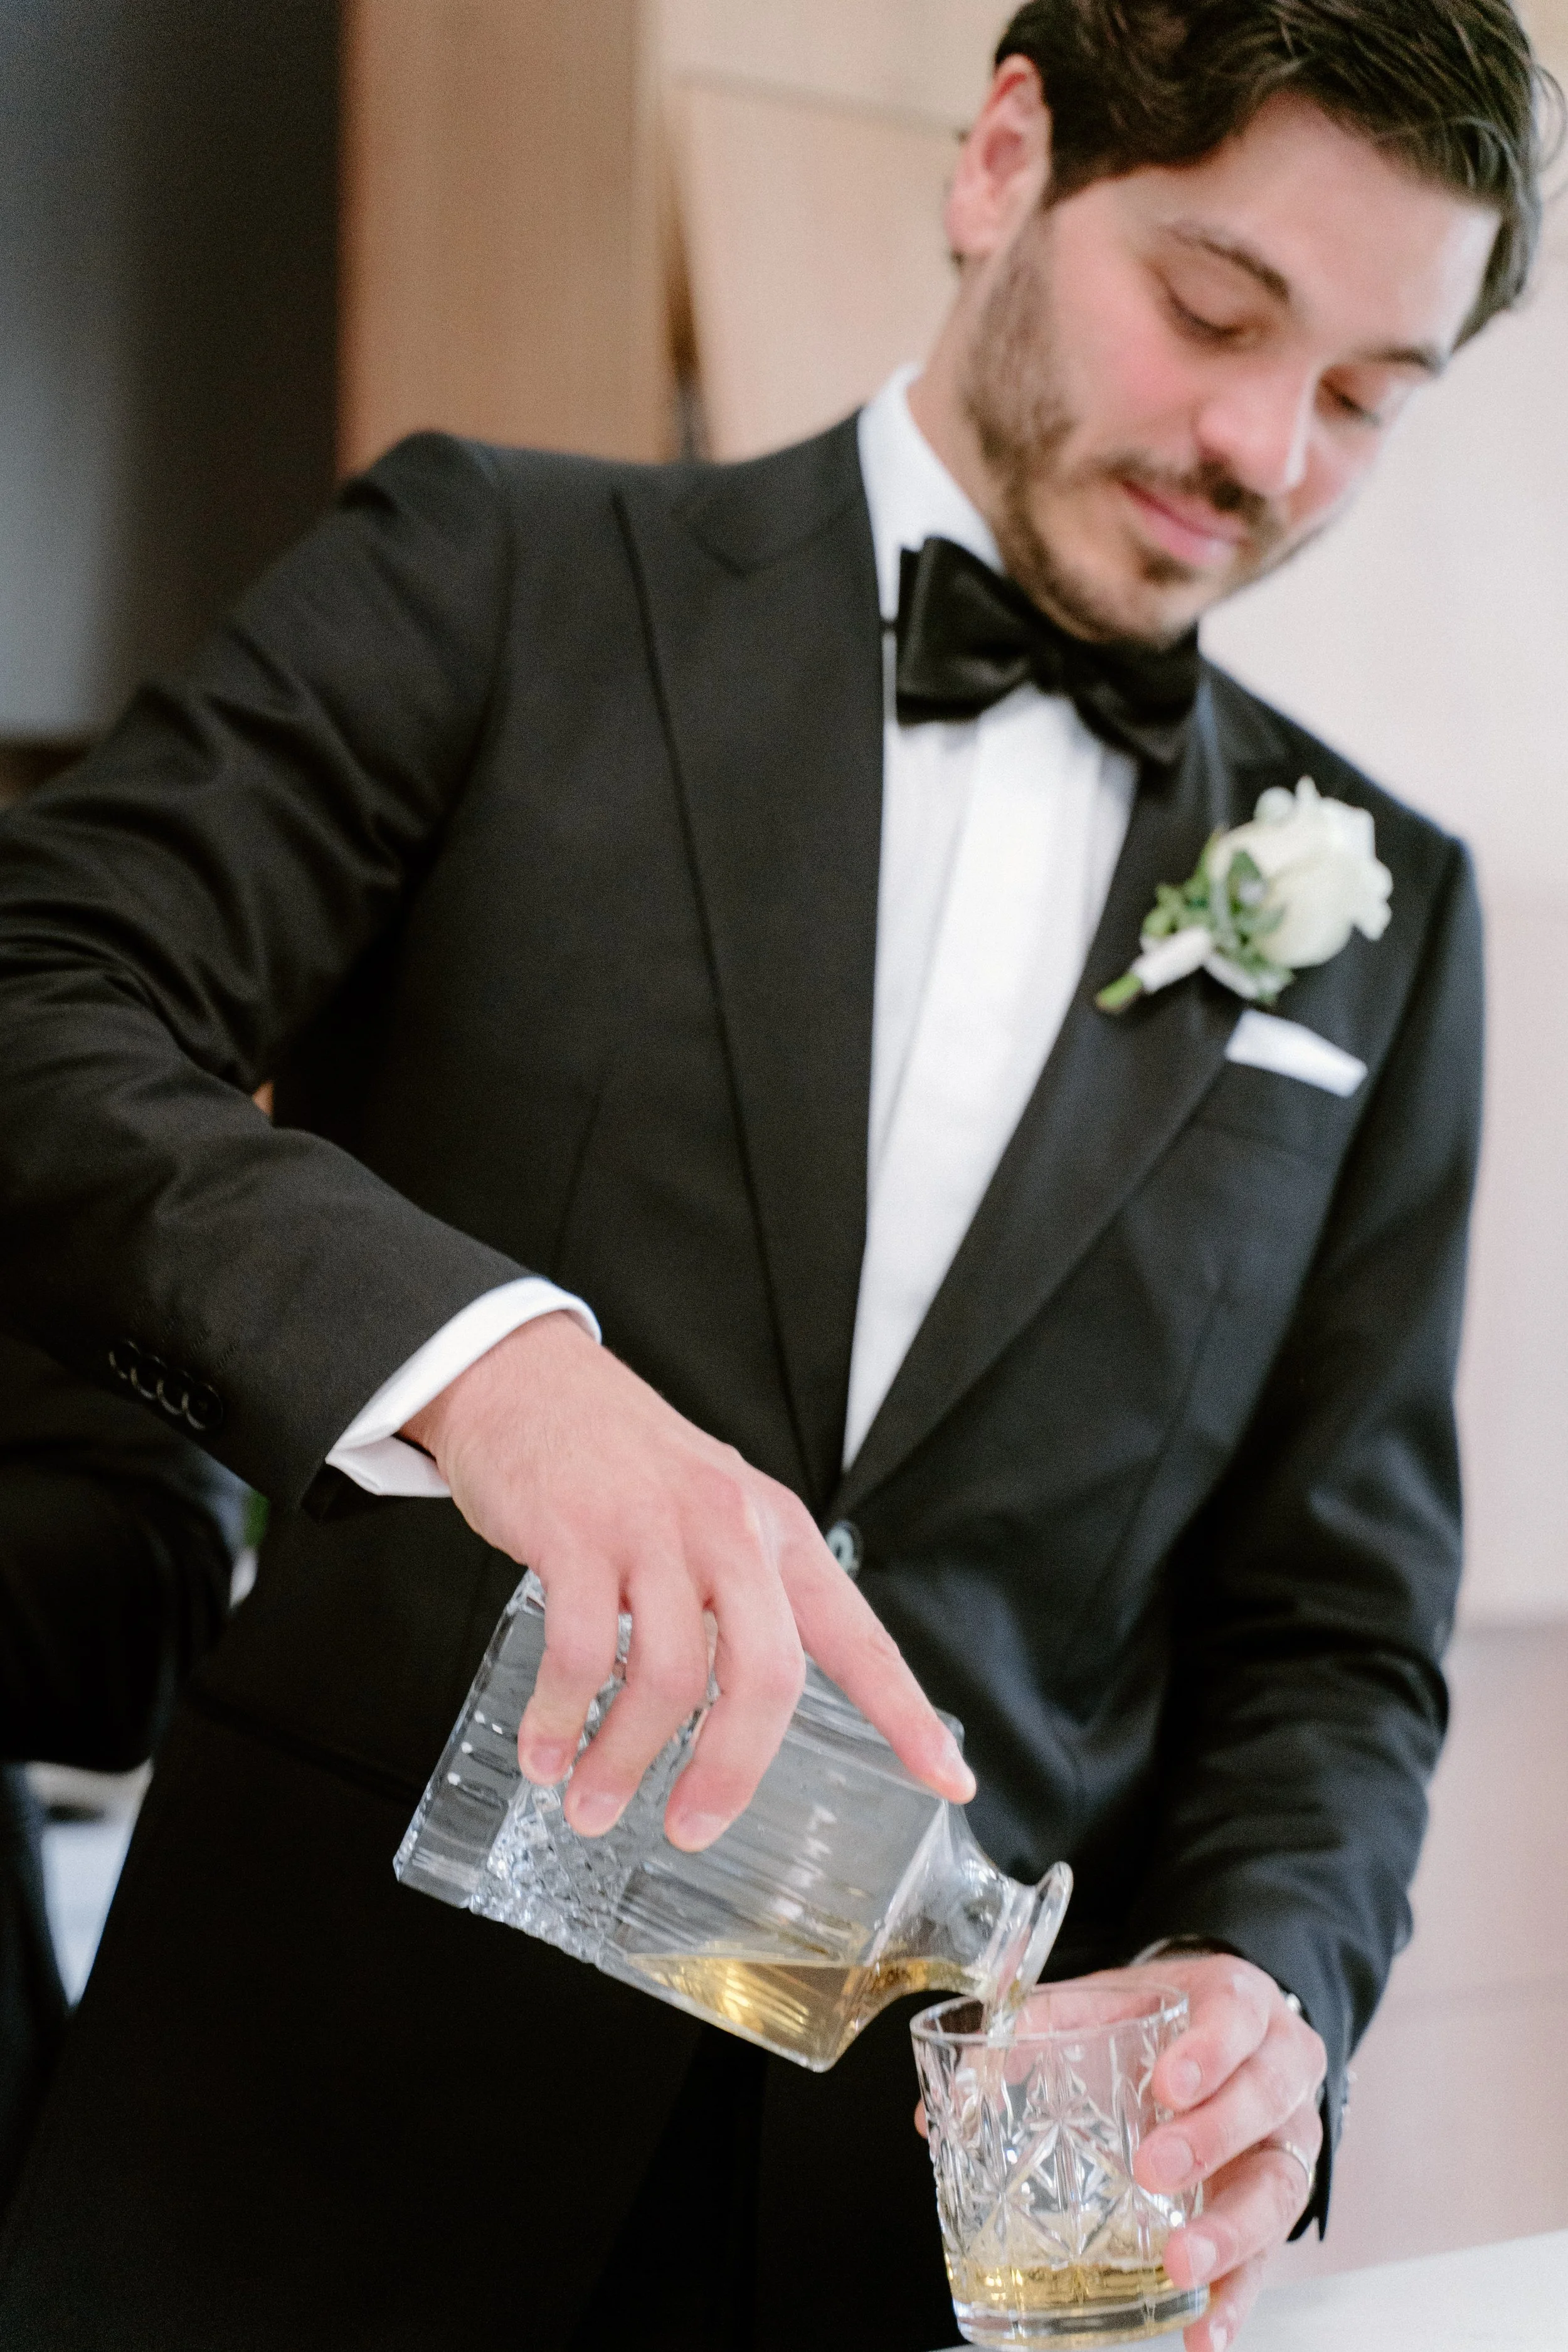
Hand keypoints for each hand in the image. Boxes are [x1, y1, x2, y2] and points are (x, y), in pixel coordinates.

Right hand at [403, 1311, 974, 1848]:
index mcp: (779, 1533)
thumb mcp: (714, 1511)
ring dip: (626, 1761)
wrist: (529, 1379)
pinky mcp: (576, 1532)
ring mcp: (654, 1529)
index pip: (860, 1638)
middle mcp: (731, 1529)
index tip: (951, 1782)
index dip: (909, 1716)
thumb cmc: (622, 1465)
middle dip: (730, 1772)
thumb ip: (742, 1596)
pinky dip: (559, 1719)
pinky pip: (580, 1653)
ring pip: (670, 1676)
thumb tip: (745, 1712)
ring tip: (591, 1803)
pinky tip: (545, 1750)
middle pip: (767, 1675)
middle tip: (692, 1829)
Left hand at [913, 1954, 1323, 2351]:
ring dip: (1231, 2232)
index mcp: (1238, 2006)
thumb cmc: (1155, 2019)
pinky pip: (1266, 2259)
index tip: (1166, 2083)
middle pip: (1264, 2102)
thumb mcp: (1100, 2001)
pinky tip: (1201, 2333)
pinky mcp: (1273, 2208)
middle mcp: (1278, 2074)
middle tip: (1154, 2168)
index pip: (1238, 2019)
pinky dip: (1234, 2300)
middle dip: (1213, 2138)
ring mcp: (1284, 2144)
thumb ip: (1026, 2029)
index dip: (1210, 2051)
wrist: (1212, 2031)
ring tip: (1180, 2265)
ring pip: (1279, 2187)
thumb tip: (950, 2101)